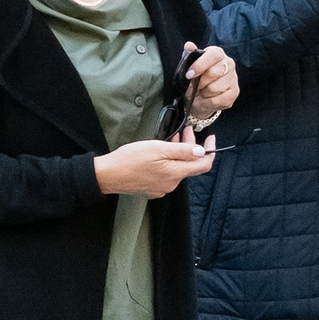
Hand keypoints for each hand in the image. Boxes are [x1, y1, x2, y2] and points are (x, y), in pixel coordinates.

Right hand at [94, 132, 217, 198]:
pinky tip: (161, 153)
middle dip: (191, 147)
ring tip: (173, 138)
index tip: (210, 138)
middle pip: (189, 165)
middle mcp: (172, 184)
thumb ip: (182, 151)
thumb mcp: (158, 148)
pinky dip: (169, 162)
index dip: (211, 151)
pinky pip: (167, 174)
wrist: (108, 175)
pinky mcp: (153, 189)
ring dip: (179, 153)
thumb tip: (202, 151)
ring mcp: (162, 188)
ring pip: (178, 169)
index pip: (203, 165)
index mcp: (175, 173)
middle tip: (186, 130)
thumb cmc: (130, 159)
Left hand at [186, 45, 239, 116]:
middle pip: (213, 73)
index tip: (189, 75)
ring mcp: (234, 78)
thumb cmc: (195, 80)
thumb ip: (189, 56)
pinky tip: (208, 99)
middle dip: (200, 82)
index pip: (213, 55)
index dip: (200, 65)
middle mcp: (228, 63)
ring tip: (203, 92)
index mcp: (217, 54)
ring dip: (203, 93)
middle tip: (197, 86)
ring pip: (214, 88)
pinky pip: (218, 100)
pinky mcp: (235, 92)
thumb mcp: (188, 68)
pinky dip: (208, 102)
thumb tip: (188, 45)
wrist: (199, 98)